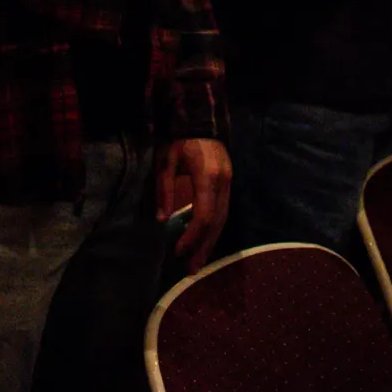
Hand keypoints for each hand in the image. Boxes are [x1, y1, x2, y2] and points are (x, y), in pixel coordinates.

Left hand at [159, 138, 230, 272]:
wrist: (204, 121)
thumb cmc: (181, 140)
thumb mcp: (166, 160)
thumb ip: (165, 188)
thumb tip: (161, 220)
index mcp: (207, 176)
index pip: (204, 215)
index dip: (192, 236)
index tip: (178, 251)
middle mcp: (223, 183)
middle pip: (217, 223)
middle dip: (204, 247)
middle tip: (192, 269)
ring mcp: (229, 184)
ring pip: (224, 220)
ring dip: (210, 243)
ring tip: (198, 263)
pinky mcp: (229, 185)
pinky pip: (224, 213)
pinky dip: (214, 230)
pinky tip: (204, 242)